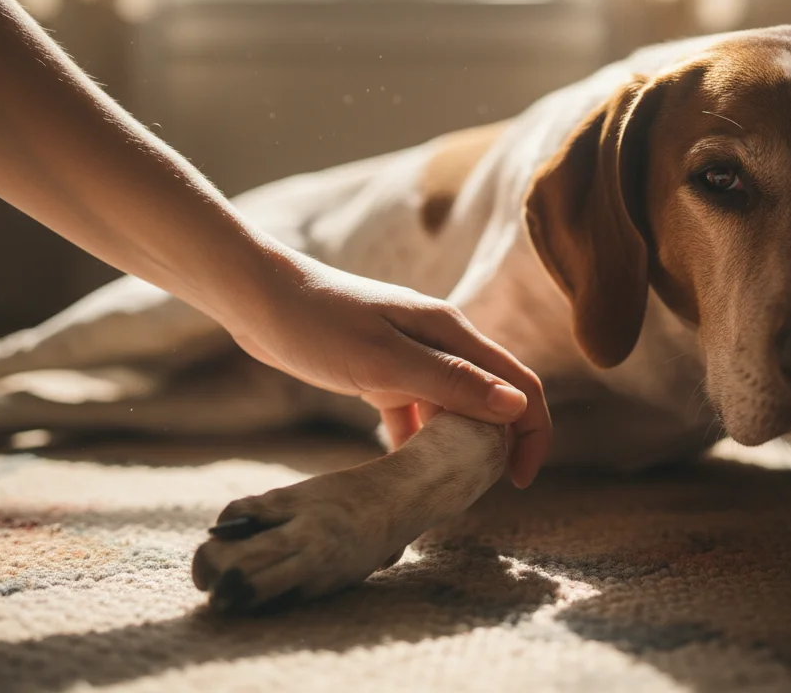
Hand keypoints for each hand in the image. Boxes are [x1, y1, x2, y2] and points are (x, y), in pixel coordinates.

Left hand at [218, 250, 551, 487]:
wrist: (258, 299)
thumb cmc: (318, 322)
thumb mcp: (385, 361)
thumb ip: (451, 383)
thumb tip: (516, 408)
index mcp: (452, 334)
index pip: (519, 384)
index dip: (532, 433)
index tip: (519, 480)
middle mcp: (441, 343)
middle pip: (492, 399)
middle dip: (495, 445)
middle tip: (474, 491)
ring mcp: (412, 357)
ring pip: (454, 409)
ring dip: (456, 446)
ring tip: (442, 487)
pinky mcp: (383, 372)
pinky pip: (414, 412)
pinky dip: (416, 441)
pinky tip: (403, 468)